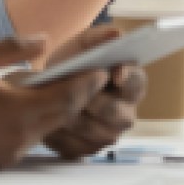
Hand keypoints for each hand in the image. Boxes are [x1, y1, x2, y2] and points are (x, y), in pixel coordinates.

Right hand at [0, 36, 106, 171]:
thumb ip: (12, 48)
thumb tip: (44, 40)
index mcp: (16, 112)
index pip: (67, 97)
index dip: (88, 82)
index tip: (103, 68)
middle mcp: (18, 138)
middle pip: (63, 116)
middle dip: (81, 95)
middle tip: (96, 77)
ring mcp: (8, 154)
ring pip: (47, 129)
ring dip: (60, 110)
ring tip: (70, 88)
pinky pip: (29, 140)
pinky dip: (39, 122)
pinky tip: (34, 106)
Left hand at [39, 27, 146, 158]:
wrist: (46, 88)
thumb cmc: (71, 64)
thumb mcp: (81, 45)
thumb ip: (98, 37)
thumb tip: (116, 34)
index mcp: (130, 84)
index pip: (137, 82)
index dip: (128, 78)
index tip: (114, 74)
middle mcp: (126, 112)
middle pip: (119, 114)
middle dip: (96, 102)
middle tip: (77, 92)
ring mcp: (109, 134)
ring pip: (97, 132)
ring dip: (77, 118)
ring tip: (58, 105)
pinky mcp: (88, 150)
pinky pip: (79, 147)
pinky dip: (64, 135)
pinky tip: (52, 122)